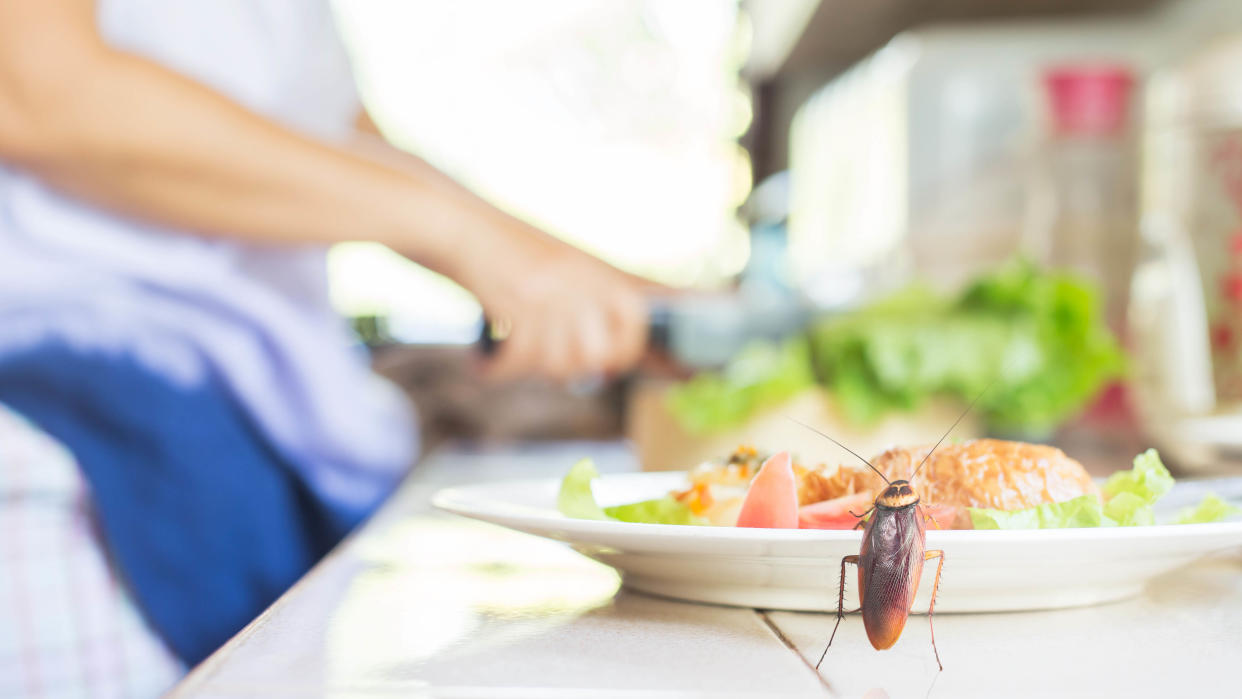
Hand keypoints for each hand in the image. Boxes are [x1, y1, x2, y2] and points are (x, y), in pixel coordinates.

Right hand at [461, 228, 650, 381]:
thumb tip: (625, 352)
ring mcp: (551, 291)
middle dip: (571, 370)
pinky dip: (497, 370)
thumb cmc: (511, 255)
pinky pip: (519, 360)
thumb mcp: (565, 268)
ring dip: (528, 369)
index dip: (624, 350)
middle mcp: (580, 280)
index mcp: (597, 271)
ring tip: (510, 357)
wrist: (461, 229)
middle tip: (544, 362)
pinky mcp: (517, 302)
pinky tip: (484, 364)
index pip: (635, 320)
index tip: (606, 365)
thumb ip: (595, 303)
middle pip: (595, 354)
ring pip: (555, 363)